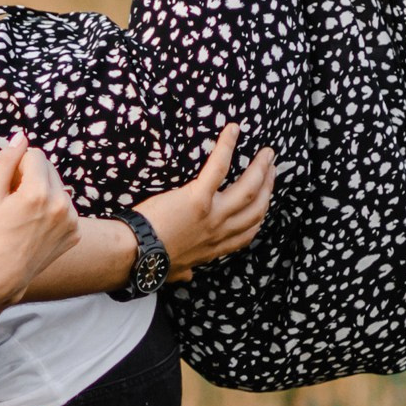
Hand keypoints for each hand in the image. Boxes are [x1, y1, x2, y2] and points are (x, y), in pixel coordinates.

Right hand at [0, 133, 82, 301]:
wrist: (2, 276)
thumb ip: (5, 161)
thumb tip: (21, 137)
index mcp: (39, 193)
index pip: (34, 154)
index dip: (17, 166)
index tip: (7, 185)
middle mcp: (61, 204)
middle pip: (48, 168)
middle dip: (31, 177)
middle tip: (13, 202)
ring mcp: (72, 220)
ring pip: (57, 186)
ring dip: (41, 192)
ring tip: (24, 217)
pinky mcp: (76, 231)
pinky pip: (64, 206)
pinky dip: (51, 210)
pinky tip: (36, 228)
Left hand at [137, 125, 274, 278]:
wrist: (134, 254)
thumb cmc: (149, 262)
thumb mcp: (174, 271)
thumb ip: (184, 270)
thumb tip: (186, 275)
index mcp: (215, 248)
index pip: (249, 231)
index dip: (262, 213)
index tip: (266, 199)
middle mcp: (220, 231)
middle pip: (257, 207)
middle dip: (268, 186)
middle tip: (271, 168)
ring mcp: (212, 214)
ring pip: (248, 188)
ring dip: (260, 168)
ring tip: (266, 152)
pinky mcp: (197, 198)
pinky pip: (218, 168)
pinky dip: (227, 146)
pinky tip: (233, 130)